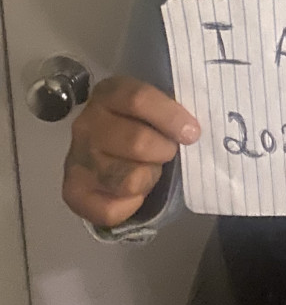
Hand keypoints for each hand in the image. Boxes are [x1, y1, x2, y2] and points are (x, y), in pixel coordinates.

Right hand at [62, 76, 199, 228]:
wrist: (104, 150)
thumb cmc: (140, 123)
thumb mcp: (152, 105)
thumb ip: (170, 110)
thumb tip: (193, 130)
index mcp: (108, 94)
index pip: (139, 99)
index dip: (170, 116)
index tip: (192, 132)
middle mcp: (86, 125)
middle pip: (137, 142)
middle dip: (164, 151)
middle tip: (168, 152)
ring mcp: (76, 159)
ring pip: (129, 180)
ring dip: (149, 178)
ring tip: (148, 169)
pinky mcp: (73, 193)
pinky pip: (113, 210)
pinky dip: (131, 205)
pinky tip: (132, 192)